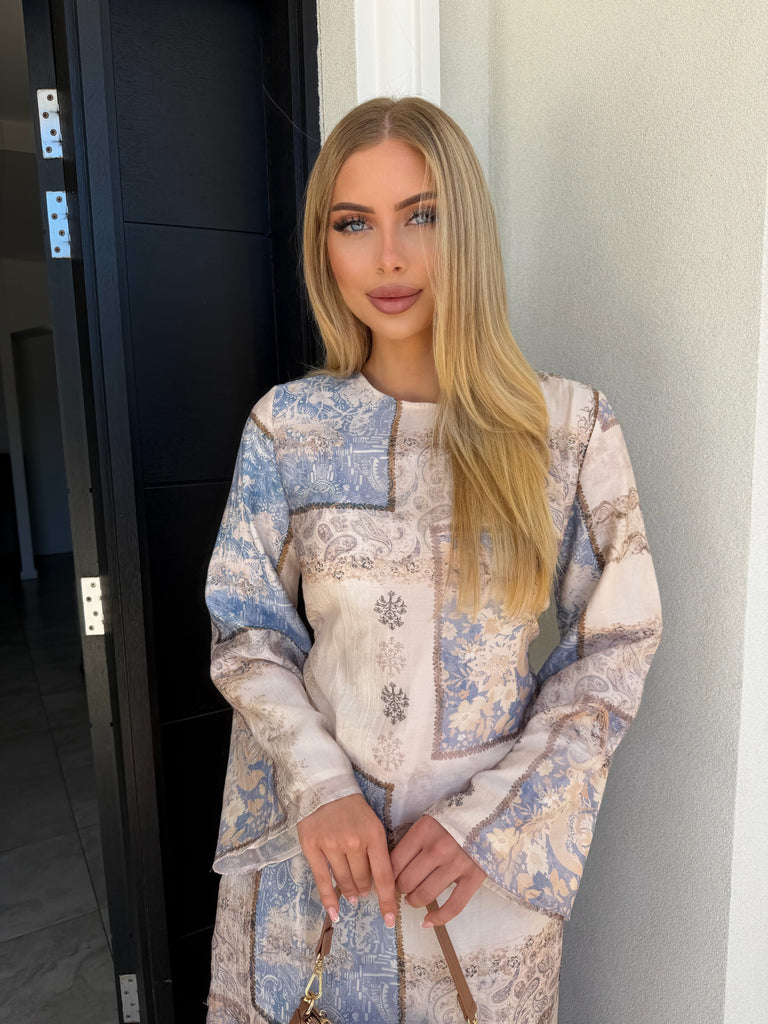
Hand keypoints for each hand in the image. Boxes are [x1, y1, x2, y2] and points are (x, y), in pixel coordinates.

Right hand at [297, 794, 397, 927]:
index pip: (383, 875)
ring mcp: (331, 844)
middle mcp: (353, 842)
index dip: (387, 900)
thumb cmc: (353, 809)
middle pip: (362, 880)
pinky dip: (329, 899)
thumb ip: (377, 851)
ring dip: (350, 892)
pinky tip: (334, 912)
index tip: (390, 920)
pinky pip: (322, 879)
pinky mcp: (312, 846)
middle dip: (365, 889)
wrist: (325, 788)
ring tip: (353, 896)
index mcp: (374, 835)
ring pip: (344, 881)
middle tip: (364, 890)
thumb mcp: (373, 824)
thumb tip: (378, 884)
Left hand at [390, 816, 485, 926]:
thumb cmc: (452, 820)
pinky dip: (438, 918)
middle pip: (406, 882)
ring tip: (415, 897)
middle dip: (401, 889)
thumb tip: (390, 871)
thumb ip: (411, 843)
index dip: (388, 876)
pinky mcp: (474, 877)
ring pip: (425, 895)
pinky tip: (427, 921)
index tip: (390, 880)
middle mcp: (438, 848)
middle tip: (404, 887)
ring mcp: (457, 863)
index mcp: (423, 831)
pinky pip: (453, 906)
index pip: (394, 863)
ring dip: (414, 901)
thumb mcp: (427, 822)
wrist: (488, 815)